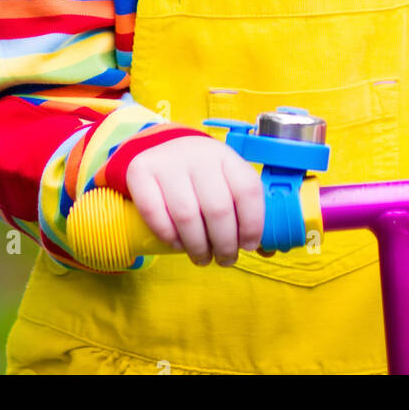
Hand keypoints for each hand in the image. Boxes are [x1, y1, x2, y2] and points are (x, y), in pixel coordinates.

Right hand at [125, 135, 275, 266]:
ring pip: (187, 216)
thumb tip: (268, 251)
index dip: (252, 224)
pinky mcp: (140, 171)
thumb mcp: (226, 182)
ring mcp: (168, 161)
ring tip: (202, 258)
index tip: (248, 246)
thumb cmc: (202, 176)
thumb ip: (245, 212)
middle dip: (225, 244)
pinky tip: (177, 244)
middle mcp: (199, 154)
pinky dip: (168, 237)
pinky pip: (155, 214)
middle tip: (225, 260)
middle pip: (218, 209)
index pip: (247, 189)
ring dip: (197, 247)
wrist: (161, 149)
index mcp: (226, 156)